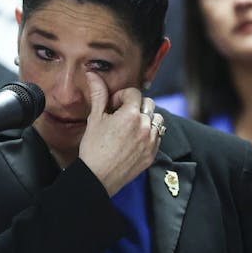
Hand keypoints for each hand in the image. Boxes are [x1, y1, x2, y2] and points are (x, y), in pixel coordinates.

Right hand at [78, 71, 162, 195]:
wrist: (97, 177)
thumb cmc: (93, 148)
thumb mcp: (95, 118)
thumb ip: (99, 94)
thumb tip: (93, 75)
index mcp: (131, 115)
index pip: (134, 93)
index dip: (122, 96)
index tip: (112, 105)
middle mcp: (145, 126)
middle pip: (148, 104)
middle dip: (135, 105)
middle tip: (120, 115)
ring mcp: (151, 141)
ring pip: (157, 119)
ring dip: (146, 118)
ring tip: (129, 126)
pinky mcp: (152, 154)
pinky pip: (157, 136)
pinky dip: (149, 133)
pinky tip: (134, 139)